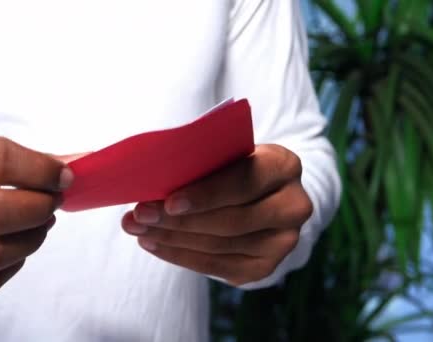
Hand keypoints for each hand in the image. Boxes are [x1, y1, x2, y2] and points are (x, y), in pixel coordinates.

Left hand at [121, 144, 312, 285]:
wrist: (259, 192)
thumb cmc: (231, 165)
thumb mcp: (224, 152)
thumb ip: (202, 162)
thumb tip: (152, 179)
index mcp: (284, 166)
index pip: (244, 182)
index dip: (206, 195)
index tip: (168, 201)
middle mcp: (293, 206)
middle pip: (231, 220)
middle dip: (178, 220)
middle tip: (140, 216)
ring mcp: (282, 241)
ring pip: (220, 245)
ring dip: (171, 239)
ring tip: (139, 229)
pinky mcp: (264, 266)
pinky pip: (216, 266)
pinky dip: (179, 256)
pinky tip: (153, 244)